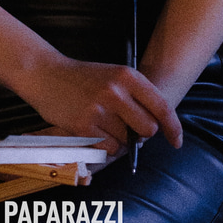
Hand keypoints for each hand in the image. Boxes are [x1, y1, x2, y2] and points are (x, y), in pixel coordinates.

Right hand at [22, 55, 182, 154]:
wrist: (45, 74)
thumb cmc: (83, 78)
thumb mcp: (113, 76)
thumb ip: (135, 98)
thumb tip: (153, 130)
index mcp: (127, 75)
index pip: (161, 106)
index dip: (173, 128)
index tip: (177, 141)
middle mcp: (116, 91)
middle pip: (148, 129)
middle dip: (141, 135)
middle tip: (126, 126)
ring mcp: (99, 109)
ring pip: (126, 142)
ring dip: (119, 140)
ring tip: (101, 122)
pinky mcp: (84, 126)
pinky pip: (108, 148)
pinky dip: (104, 146)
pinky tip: (92, 130)